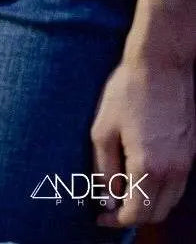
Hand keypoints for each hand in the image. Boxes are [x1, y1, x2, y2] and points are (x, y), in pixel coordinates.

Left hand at [91, 31, 195, 227]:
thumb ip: (104, 170)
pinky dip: (160, 191)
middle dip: (132, 217)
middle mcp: (174, 169)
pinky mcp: (191, 151)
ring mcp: (187, 161)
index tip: (99, 219)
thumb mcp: (102, 130)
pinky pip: (178, 184)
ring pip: (170, 201)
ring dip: (148, 205)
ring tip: (122, 195)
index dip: (116, 221)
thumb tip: (106, 199)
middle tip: (109, 210)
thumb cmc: (127, 93)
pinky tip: (139, 177)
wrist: (161, 65)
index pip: (136, 212)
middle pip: (157, 212)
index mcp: (148, 166)